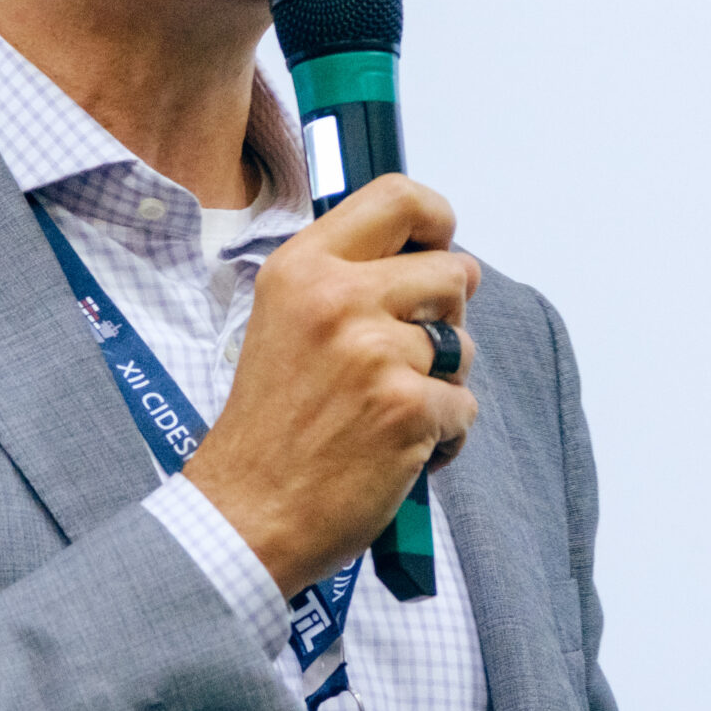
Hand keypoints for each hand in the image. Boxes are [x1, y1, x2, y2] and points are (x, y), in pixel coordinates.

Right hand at [182, 174, 480, 595]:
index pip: (397, 197)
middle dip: (447, 319)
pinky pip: (464, 406)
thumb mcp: (284, 320)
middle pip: (453, 271)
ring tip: (388, 413)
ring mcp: (375, 352)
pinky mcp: (407, 407)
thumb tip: (437, 259)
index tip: (438, 247)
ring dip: (442, 384)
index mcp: (303, 267)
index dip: (437, 219)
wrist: (246, 513)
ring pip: (464, 346)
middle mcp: (337, 297)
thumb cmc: (270, 426)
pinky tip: (396, 452)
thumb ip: (347, 280)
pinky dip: (442, 437)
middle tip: (408, 358)